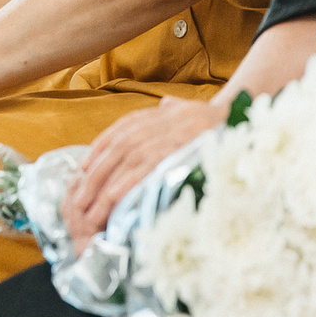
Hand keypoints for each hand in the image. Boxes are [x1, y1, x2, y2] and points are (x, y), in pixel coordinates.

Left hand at [61, 94, 223, 251]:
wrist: (237, 116)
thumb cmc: (212, 118)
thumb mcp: (188, 108)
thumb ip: (172, 109)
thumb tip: (167, 105)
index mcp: (151, 116)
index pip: (116, 134)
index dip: (97, 152)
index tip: (83, 169)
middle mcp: (151, 125)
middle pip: (113, 152)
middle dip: (93, 178)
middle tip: (78, 200)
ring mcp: (160, 139)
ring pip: (122, 165)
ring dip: (102, 189)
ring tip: (89, 211)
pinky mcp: (171, 154)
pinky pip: (141, 172)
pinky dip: (125, 185)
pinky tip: (112, 201)